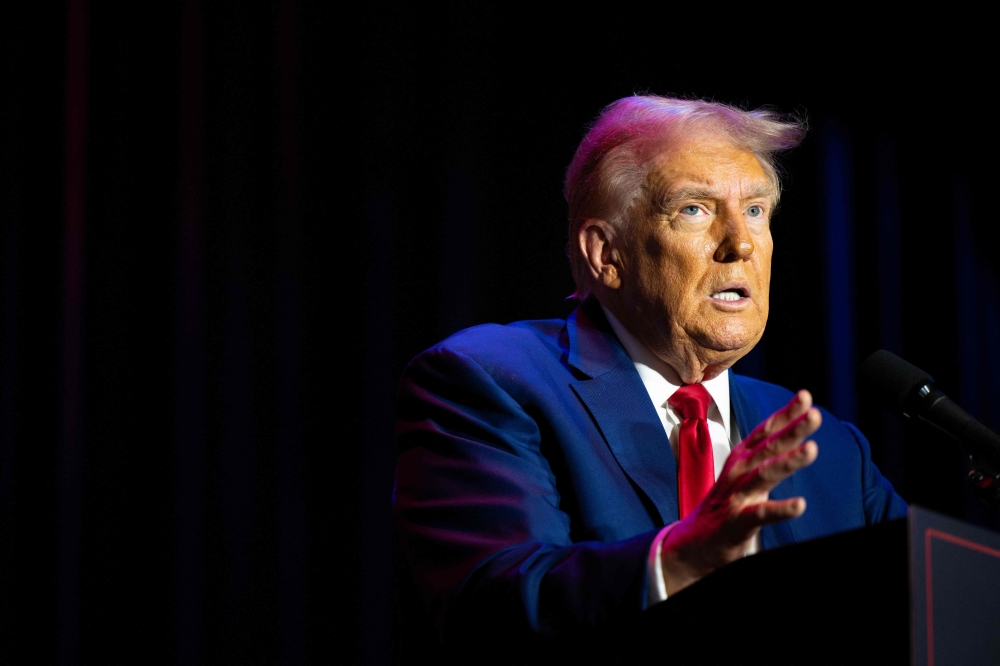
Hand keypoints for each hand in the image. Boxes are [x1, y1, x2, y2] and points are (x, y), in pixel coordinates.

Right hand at [659, 390, 820, 594]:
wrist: (693, 543)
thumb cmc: (726, 507)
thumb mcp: (745, 477)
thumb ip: (767, 458)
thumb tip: (797, 437)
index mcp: (741, 459)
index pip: (766, 431)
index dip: (785, 413)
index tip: (805, 396)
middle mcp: (738, 472)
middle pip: (767, 447)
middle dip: (791, 429)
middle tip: (814, 415)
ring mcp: (736, 495)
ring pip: (764, 474)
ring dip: (788, 461)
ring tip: (812, 449)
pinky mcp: (736, 521)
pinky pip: (761, 514)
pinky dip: (780, 508)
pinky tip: (800, 504)